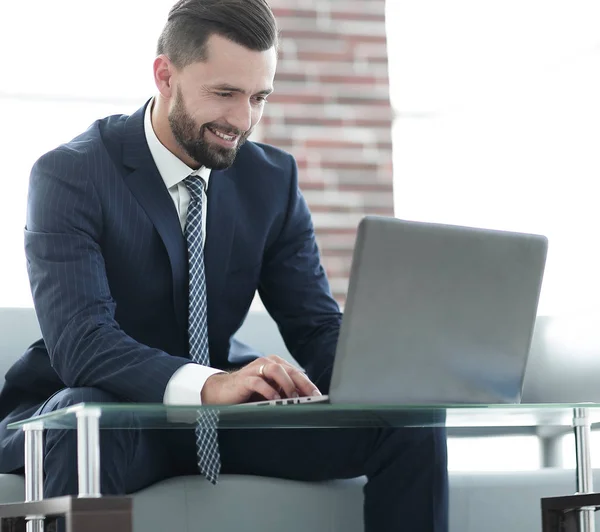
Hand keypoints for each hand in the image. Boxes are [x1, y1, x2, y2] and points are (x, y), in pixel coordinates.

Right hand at [201, 355, 321, 404]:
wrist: (222, 392)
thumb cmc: (249, 393)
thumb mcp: (270, 392)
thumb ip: (284, 393)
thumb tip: (305, 403)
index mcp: (276, 365)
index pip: (297, 373)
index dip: (308, 385)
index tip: (319, 397)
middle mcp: (267, 363)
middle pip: (290, 370)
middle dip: (303, 384)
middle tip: (312, 397)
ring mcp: (255, 369)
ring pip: (276, 370)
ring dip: (287, 384)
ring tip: (294, 397)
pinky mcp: (244, 378)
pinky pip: (259, 381)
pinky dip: (269, 391)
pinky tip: (275, 400)